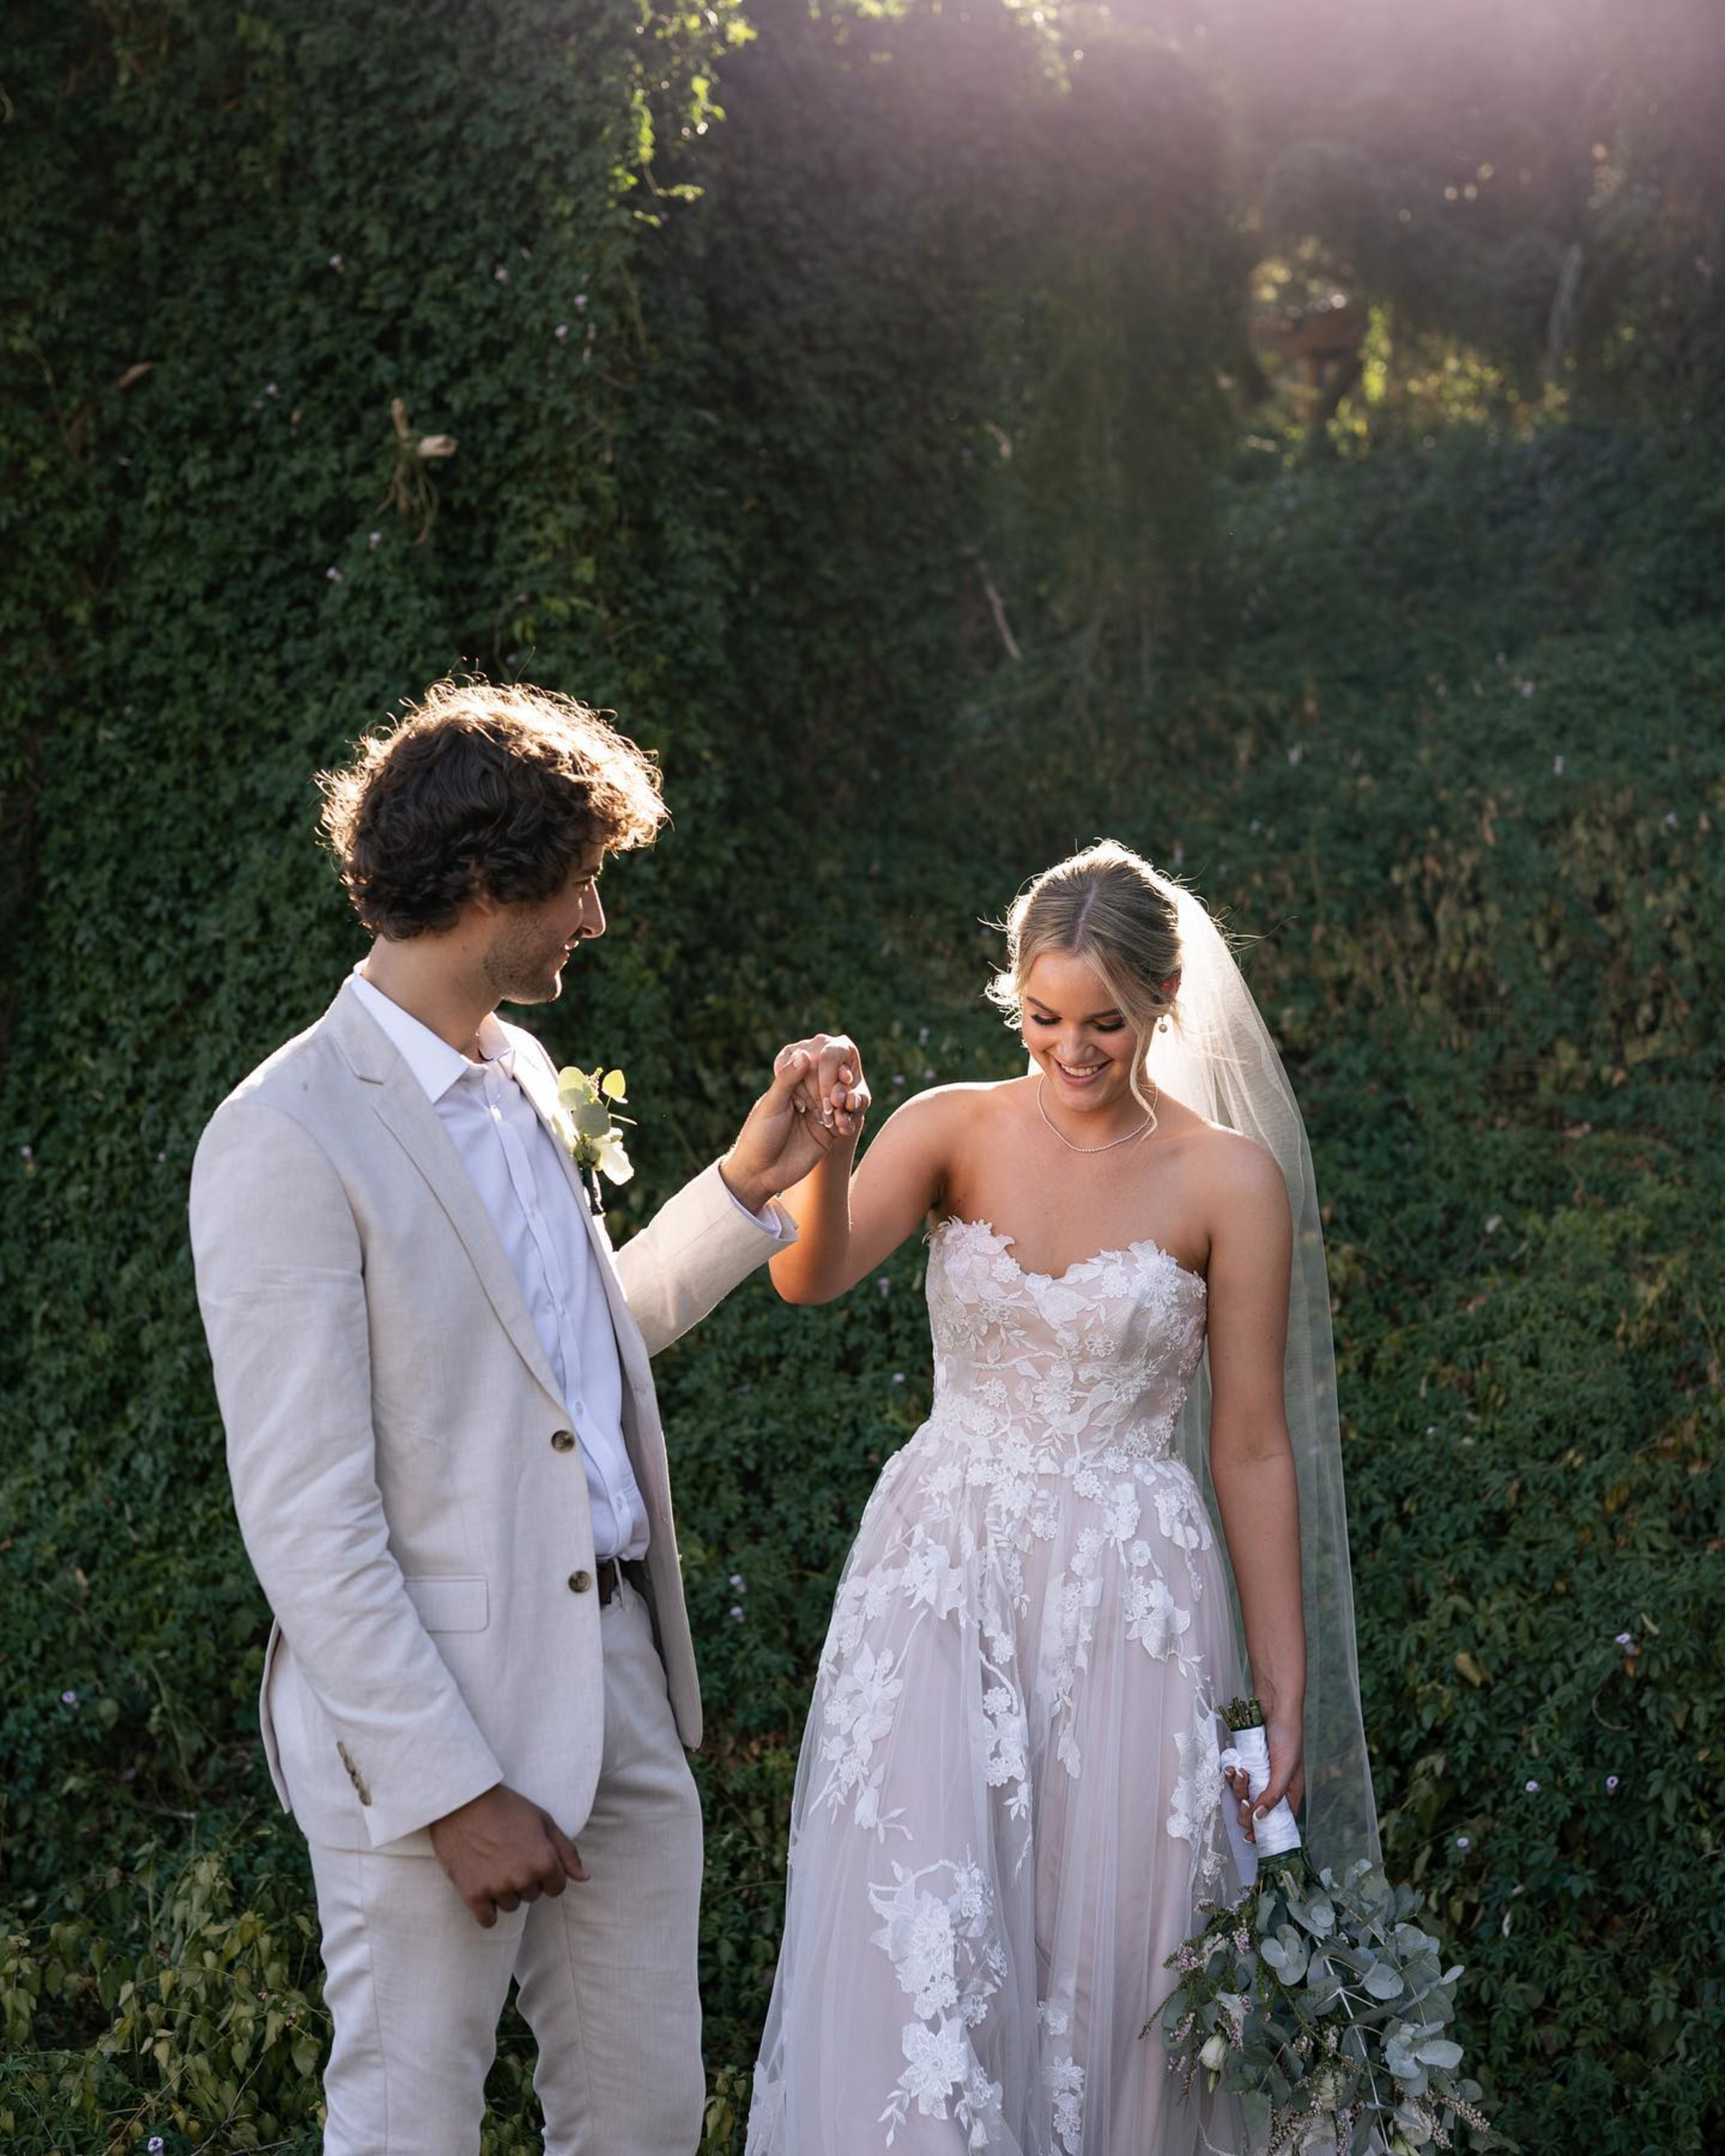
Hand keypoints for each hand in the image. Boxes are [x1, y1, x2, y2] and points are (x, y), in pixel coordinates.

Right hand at [429, 1782, 588, 1927]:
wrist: (463, 1802)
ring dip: (505, 1892)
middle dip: (525, 1880)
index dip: (547, 1873)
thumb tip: (584, 1878)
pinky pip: (487, 1920)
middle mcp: (523, 1878)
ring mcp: (497, 1888)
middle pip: (532, 1896)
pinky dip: (487, 1911)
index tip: (532, 1859)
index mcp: (544, 1861)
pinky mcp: (473, 1895)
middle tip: (510, 1856)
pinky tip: (483, 1891)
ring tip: (493, 1865)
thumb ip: (567, 1852)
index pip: (557, 1888)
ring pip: (511, 1906)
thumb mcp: (543, 1821)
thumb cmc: (505, 1808)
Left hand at [721, 1033, 870, 1210]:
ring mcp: (820, 1115)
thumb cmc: (758, 1135)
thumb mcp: (771, 1105)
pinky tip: (843, 1127)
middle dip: (839, 1088)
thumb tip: (804, 1053)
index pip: (815, 1068)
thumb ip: (788, 1079)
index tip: (832, 1077)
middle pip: (833, 1083)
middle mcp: (808, 1097)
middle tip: (837, 1099)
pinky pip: (845, 1122)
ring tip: (841, 1112)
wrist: (760, 1173)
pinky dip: (848, 1121)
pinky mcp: (828, 1133)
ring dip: (846, 1104)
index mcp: (792, 1085)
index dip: (827, 1070)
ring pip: (842, 1102)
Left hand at [1224, 1710, 1304, 1847]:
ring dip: (1238, 1787)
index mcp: (1290, 1791)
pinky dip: (1233, 1774)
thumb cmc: (1288, 1736)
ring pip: (1244, 1793)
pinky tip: (1233, 1767)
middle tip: (1243, 1802)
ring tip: (1239, 1773)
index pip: (1279, 1820)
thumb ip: (1272, 1796)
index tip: (1251, 1839)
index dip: (1265, 1831)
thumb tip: (1258, 1819)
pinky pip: (1236, 1776)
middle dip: (1247, 1808)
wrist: (1274, 1704)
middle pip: (1257, 1810)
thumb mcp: (1285, 1770)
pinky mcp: (1247, 1761)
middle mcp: (1274, 1784)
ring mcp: (1260, 1773)